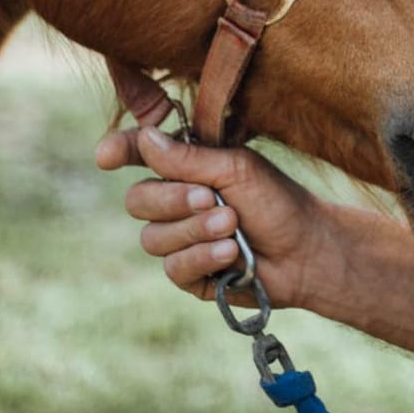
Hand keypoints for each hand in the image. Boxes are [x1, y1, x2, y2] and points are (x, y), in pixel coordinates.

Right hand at [95, 126, 320, 307]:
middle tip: (209, 197)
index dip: (120, 151)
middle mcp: (176, 201)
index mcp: (187, 167)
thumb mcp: (236, 169)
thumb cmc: (277, 201)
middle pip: (137, 200)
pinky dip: (202, 258)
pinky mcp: (189, 274)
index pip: (141, 155)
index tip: (107, 156)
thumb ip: (189, 159)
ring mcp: (180, 239)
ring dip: (194, 231)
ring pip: (152, 239)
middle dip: (172, 200)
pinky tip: (231, 254)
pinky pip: (173, 268)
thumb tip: (145, 137)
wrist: (306, 251)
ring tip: (232, 226)